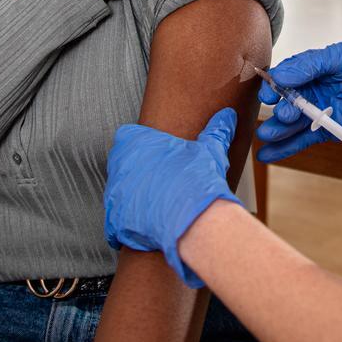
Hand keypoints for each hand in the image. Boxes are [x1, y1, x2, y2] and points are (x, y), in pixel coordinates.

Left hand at [104, 108, 242, 287]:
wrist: (193, 220)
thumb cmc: (198, 180)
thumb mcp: (210, 150)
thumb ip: (216, 130)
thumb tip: (227, 116)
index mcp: (134, 142)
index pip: (128, 137)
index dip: (144, 148)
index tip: (158, 157)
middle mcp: (118, 166)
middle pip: (122, 166)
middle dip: (137, 173)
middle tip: (161, 182)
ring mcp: (114, 195)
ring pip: (119, 193)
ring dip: (134, 198)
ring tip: (158, 204)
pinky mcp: (114, 221)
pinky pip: (116, 222)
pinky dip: (130, 225)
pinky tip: (149, 225)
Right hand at [254, 39, 341, 162]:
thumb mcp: (337, 56)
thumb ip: (308, 66)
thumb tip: (281, 75)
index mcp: (309, 72)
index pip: (283, 81)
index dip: (273, 88)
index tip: (268, 94)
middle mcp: (311, 93)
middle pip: (287, 105)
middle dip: (281, 112)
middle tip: (283, 115)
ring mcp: (319, 113)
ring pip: (293, 125)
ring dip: (279, 131)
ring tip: (268, 135)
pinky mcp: (329, 130)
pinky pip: (305, 140)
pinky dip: (287, 148)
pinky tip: (270, 153)